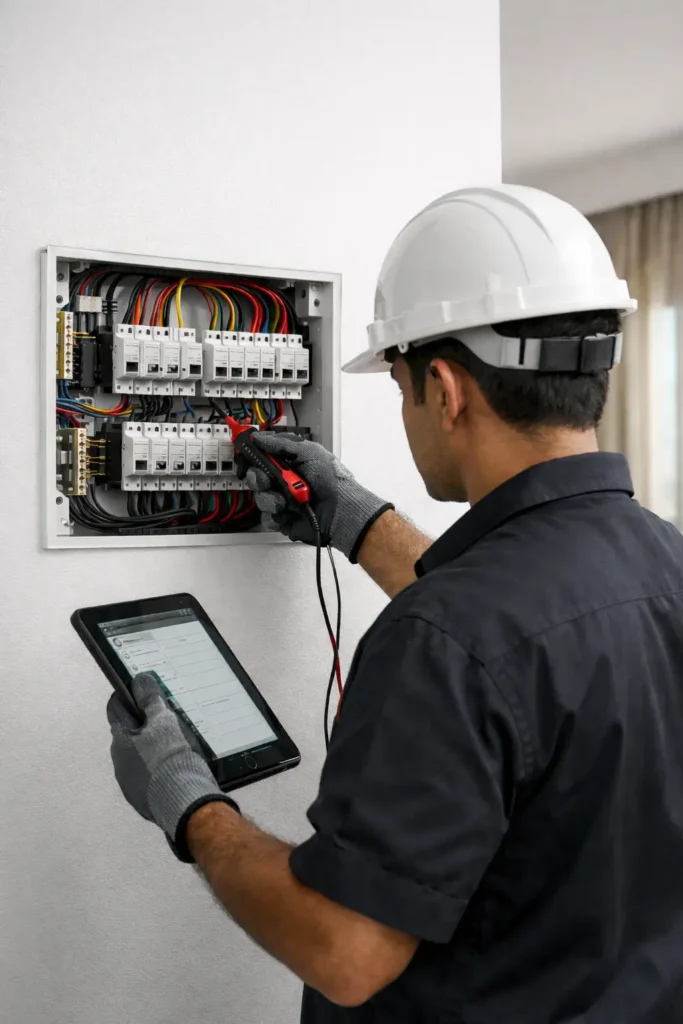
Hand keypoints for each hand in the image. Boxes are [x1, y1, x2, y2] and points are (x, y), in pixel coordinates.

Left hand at [107, 672, 236, 860]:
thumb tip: (139, 680)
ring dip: (151, 748)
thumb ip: (150, 700)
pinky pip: (148, 777)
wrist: (183, 801)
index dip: (128, 696)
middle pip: (128, 733)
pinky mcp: (142, 800)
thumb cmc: (171, 756)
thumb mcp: (164, 721)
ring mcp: (129, 784)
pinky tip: (176, 767)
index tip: (142, 689)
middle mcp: (118, 762)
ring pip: (138, 757)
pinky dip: (158, 769)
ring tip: (176, 745)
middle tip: (167, 716)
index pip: (115, 708)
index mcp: (120, 740)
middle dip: (143, 723)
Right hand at [246, 432, 393, 561]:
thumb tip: (260, 437)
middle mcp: (285, 481)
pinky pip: (266, 515)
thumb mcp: (309, 452)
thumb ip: (282, 444)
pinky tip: (286, 510)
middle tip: (266, 478)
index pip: (264, 456)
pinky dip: (274, 513)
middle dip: (257, 476)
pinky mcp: (282, 519)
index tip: (245, 449)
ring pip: (259, 496)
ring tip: (285, 499)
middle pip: (256, 476)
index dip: (254, 453)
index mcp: (290, 464)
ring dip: (269, 496)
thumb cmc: (331, 480)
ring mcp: (282, 500)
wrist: (340, 510)